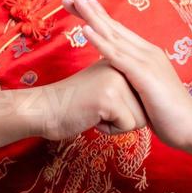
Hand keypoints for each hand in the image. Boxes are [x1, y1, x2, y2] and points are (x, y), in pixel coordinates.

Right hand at [30, 60, 148, 141]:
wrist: (43, 109)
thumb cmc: (72, 104)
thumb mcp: (102, 86)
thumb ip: (123, 87)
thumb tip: (147, 103)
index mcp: (118, 62)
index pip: (142, 97)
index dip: (123, 109)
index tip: (100, 101)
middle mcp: (119, 67)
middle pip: (144, 108)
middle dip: (122, 118)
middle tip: (95, 107)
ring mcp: (115, 81)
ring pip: (139, 119)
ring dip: (116, 124)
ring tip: (94, 111)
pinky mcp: (110, 99)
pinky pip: (127, 127)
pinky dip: (109, 130)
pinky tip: (90, 116)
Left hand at [61, 0, 191, 150]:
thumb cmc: (167, 113)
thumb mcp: (146, 90)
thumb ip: (132, 79)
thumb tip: (117, 78)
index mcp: (146, 53)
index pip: (116, 30)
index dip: (96, 15)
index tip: (76, 4)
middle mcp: (146, 51)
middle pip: (113, 26)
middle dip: (90, 10)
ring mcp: (146, 61)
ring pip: (113, 35)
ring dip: (92, 18)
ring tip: (76, 2)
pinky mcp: (144, 74)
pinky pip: (117, 55)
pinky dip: (100, 40)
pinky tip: (85, 30)